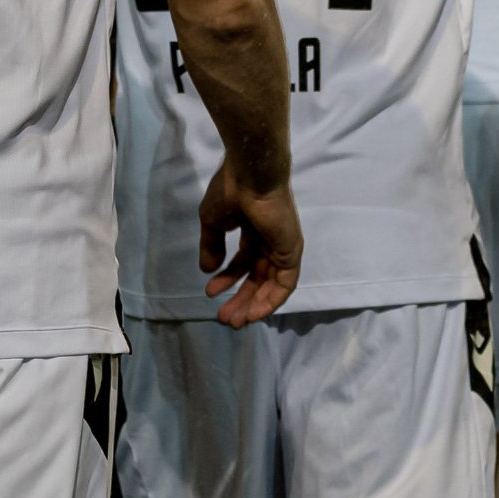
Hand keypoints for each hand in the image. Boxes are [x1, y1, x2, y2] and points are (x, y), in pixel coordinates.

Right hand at [198, 167, 302, 328]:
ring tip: (235, 321)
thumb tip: (207, 270)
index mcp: (253, 229)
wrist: (251, 176)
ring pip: (270, 284)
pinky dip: (270, 300)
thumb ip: (211, 246)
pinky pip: (284, 284)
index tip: (209, 292)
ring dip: (253, 305)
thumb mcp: (212, 222)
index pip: (243, 261)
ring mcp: (282, 246)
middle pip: (257, 277)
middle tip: (224, 318)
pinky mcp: (291, 252)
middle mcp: (270, 239)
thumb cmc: (230, 192)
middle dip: (240, 298)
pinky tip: (253, 313)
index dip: (227, 279)